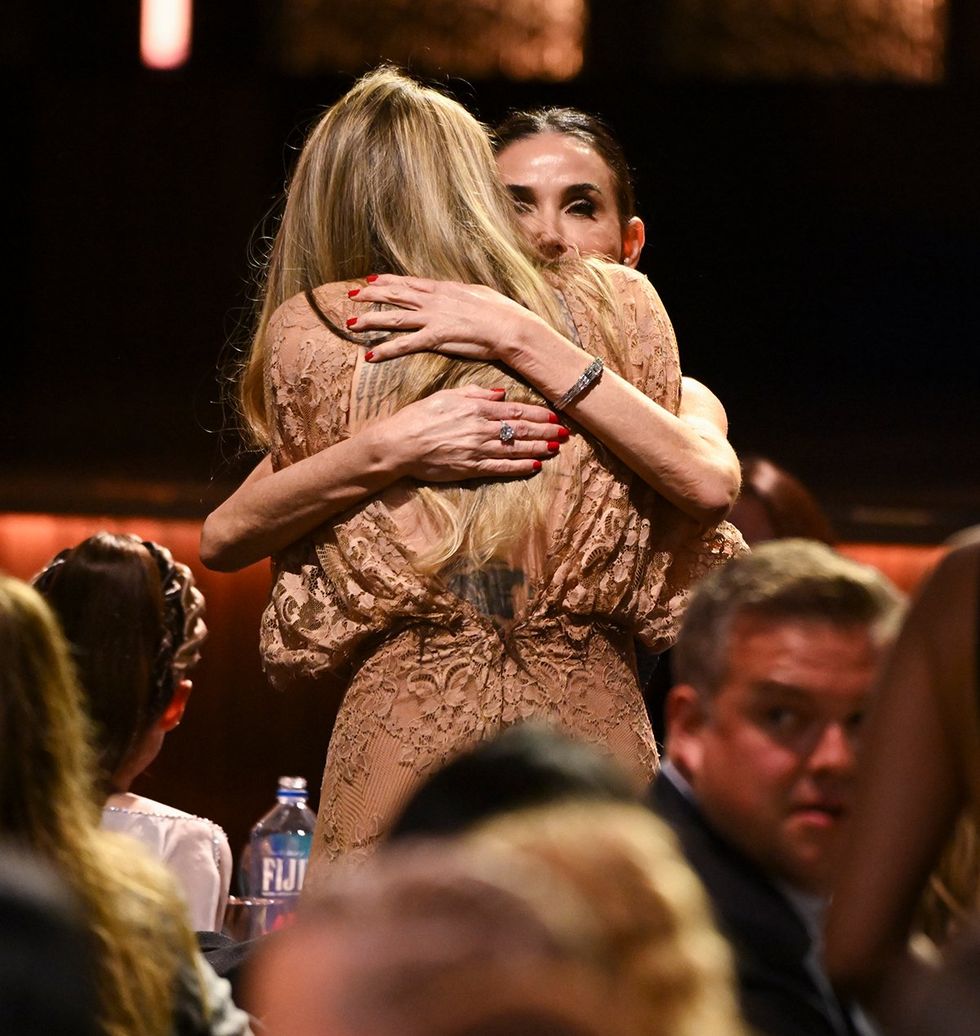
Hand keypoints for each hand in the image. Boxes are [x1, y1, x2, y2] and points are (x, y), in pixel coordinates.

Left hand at [346, 275, 543, 362]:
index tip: (372, 278)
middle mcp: (433, 301)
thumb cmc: (502, 312)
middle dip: (371, 295)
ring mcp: (432, 319)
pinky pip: (404, 345)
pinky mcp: (435, 339)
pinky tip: (370, 355)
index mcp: (444, 289)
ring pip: (393, 318)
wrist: (509, 327)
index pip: (409, 282)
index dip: (388, 280)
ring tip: (350, 323)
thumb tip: (458, 292)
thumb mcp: (480, 294)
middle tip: (351, 295)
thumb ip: (463, 293)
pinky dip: (386, 350)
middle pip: (395, 295)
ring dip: (370, 320)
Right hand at [382, 385, 566, 480]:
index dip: (538, 414)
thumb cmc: (418, 417)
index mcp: (476, 408)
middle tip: (565, 432)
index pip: (516, 410)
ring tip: (556, 448)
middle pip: (521, 429)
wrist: (399, 444)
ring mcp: (477, 450)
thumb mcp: (446, 396)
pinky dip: (519, 467)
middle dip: (546, 431)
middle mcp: (481, 428)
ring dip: (539, 448)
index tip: (555, 415)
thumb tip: (500, 393)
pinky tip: (535, 466)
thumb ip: (474, 393)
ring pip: (516, 448)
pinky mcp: (471, 468)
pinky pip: (501, 468)